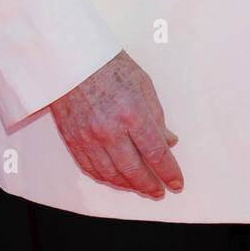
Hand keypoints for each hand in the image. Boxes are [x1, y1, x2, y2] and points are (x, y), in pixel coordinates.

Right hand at [49, 50, 182, 197]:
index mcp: (133, 112)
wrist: (73, 59)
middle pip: (134, 170)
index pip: (156, 153)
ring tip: (141, 188)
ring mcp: (89, 138)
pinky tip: (117, 179)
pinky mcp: (73, 141)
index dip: (168, 171)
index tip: (176, 183)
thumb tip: (170, 142)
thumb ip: (157, 117)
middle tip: (160, 191)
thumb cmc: (112, 67)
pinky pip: (91, 169)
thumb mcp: (144, 85)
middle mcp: (110, 130)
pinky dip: (107, 178)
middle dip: (150, 185)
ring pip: (112, 175)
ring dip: (129, 186)